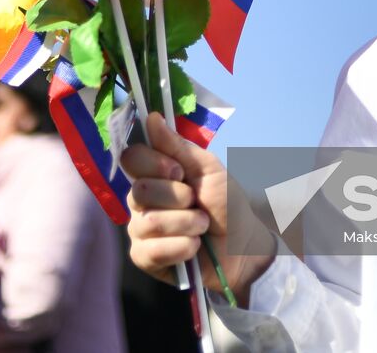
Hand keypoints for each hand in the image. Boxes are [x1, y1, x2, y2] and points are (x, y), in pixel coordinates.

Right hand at [120, 112, 277, 304]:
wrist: (244, 245)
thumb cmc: (226, 203)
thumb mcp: (208, 169)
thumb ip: (178, 146)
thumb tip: (152, 117)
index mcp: (154, 174)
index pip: (131, 159)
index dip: (154, 164)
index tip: (179, 172)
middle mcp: (141, 200)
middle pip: (139, 191)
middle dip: (178, 198)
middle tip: (197, 204)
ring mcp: (141, 230)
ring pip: (148, 222)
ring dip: (186, 224)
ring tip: (202, 228)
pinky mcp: (145, 259)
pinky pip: (149, 251)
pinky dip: (180, 248)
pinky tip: (193, 248)